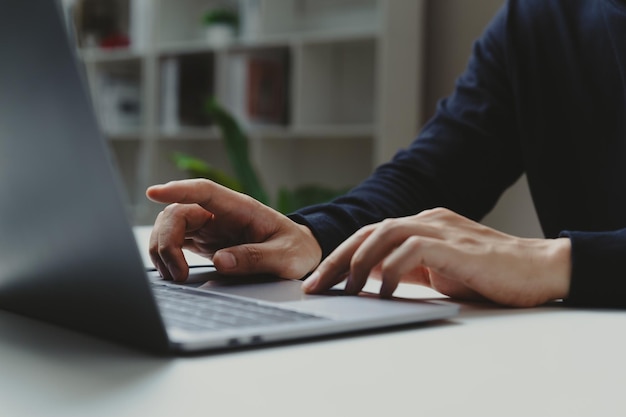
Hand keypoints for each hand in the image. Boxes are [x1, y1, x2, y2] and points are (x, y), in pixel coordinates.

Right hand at [146, 179, 321, 281]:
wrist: (299, 253)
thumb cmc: (296, 249)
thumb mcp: (285, 257)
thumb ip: (256, 258)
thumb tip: (222, 261)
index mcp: (241, 208)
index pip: (204, 191)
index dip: (178, 189)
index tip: (154, 192)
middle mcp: (220, 213)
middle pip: (178, 212)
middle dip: (167, 240)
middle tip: (177, 273)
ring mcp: (210, 225)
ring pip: (171, 226)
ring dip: (163, 249)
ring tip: (176, 276)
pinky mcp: (205, 240)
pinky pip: (176, 241)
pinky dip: (168, 255)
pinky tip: (173, 272)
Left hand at [303, 208, 570, 306]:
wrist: (539, 269)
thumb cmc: (490, 274)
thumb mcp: (440, 271)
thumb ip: (410, 268)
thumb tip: (374, 279)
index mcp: (423, 224)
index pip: (372, 235)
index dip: (342, 256)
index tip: (322, 280)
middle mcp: (427, 219)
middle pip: (369, 231)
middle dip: (337, 258)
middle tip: (316, 285)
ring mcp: (440, 228)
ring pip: (384, 233)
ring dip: (357, 261)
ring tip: (344, 289)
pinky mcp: (454, 244)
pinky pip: (411, 250)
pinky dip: (391, 270)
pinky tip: (385, 290)